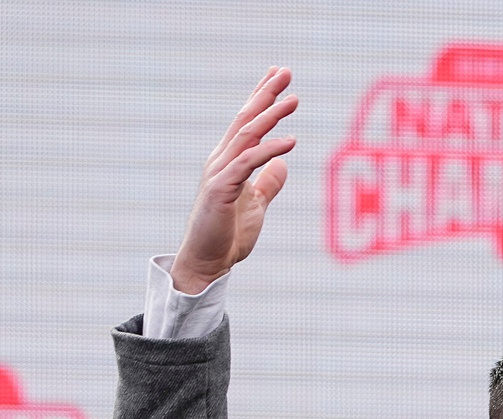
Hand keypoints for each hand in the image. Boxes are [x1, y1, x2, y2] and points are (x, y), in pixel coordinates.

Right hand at [171, 67, 298, 293]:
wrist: (208, 262)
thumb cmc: (228, 235)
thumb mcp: (256, 205)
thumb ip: (268, 184)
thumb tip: (282, 165)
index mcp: (229, 161)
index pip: (247, 123)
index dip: (261, 98)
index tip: (277, 76)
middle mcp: (221, 161)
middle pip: (246, 119)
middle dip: (266, 94)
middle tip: (285, 71)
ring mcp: (220, 173)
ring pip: (247, 136)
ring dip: (271, 115)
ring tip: (294, 99)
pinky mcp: (221, 189)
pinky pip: (248, 163)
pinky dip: (270, 150)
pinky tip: (291, 142)